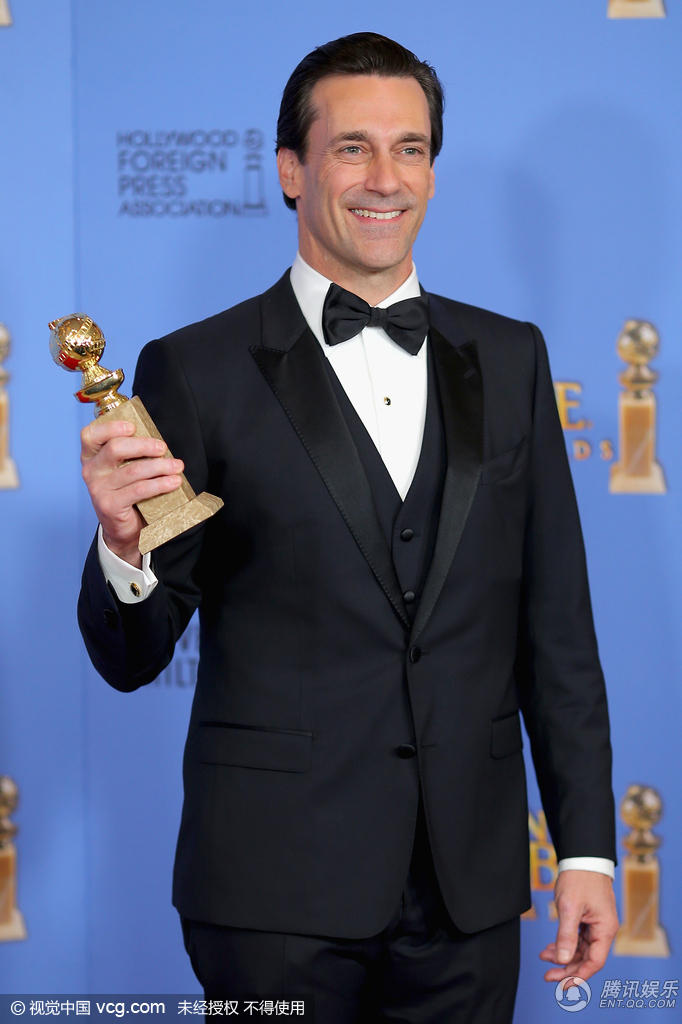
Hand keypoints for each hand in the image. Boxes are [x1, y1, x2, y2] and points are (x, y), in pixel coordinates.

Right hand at [81, 418, 183, 566]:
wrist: (122, 529)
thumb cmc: (126, 493)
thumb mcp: (124, 469)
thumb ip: (131, 454)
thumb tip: (157, 441)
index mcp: (91, 457)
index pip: (91, 435)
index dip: (111, 428)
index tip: (133, 427)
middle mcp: (91, 471)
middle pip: (115, 448)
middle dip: (143, 445)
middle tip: (163, 448)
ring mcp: (98, 489)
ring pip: (132, 470)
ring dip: (159, 466)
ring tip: (176, 466)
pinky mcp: (109, 505)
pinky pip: (139, 490)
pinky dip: (160, 484)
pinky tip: (173, 482)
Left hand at [539, 869, 618, 982]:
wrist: (582, 857)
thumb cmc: (579, 878)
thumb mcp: (569, 907)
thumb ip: (566, 935)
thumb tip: (562, 959)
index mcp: (605, 929)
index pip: (594, 962)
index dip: (578, 976)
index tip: (562, 985)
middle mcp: (603, 930)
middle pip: (587, 958)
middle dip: (567, 968)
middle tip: (548, 975)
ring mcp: (596, 925)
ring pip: (581, 949)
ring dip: (563, 955)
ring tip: (544, 957)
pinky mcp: (588, 919)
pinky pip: (578, 938)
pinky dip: (564, 943)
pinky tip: (550, 948)